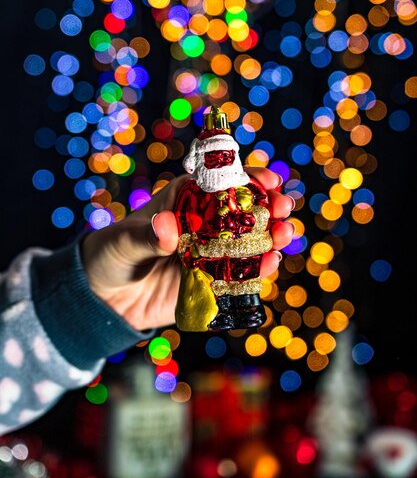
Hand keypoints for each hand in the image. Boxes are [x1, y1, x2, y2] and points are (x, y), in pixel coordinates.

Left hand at [81, 167, 294, 329]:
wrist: (103, 299)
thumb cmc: (110, 255)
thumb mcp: (124, 241)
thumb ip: (146, 236)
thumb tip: (167, 228)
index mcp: (185, 201)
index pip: (221, 183)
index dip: (248, 178)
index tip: (268, 179)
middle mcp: (204, 225)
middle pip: (244, 211)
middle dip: (269, 206)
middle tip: (283, 208)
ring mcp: (211, 255)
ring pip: (250, 242)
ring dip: (272, 236)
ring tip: (284, 235)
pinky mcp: (212, 283)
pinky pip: (241, 275)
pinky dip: (259, 269)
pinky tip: (271, 264)